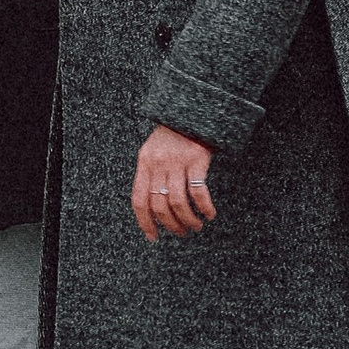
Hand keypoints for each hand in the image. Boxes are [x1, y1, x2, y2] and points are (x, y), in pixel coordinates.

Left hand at [132, 121, 216, 241]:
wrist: (192, 110)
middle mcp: (158, 164)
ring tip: (196, 226)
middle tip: (181, 232)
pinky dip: (204, 207)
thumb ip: (151, 174)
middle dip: (171, 224)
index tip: (153, 237)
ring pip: (178, 202)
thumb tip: (153, 209)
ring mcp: (177, 162)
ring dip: (188, 220)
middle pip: (159, 205)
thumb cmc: (173, 135)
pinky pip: (198, 191)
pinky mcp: (196, 160)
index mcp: (144, 163)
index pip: (139, 200)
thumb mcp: (153, 151)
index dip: (144, 222)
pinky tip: (210, 214)